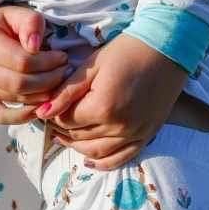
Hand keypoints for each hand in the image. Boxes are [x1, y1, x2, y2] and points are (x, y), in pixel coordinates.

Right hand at [0, 6, 69, 124]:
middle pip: (19, 83)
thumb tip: (35, 47)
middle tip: (63, 73)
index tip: (62, 58)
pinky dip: (23, 116)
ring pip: (14, 99)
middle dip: (48, 80)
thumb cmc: (1, 24)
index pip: (22, 61)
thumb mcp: (16, 14)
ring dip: (41, 96)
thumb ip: (30, 23)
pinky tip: (40, 107)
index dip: (48, 63)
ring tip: (55, 84)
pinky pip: (0, 117)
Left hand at [37, 32, 187, 169]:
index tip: (49, 107)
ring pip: (97, 151)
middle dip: (63, 129)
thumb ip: (66, 92)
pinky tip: (90, 160)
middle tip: (54, 120)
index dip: (53, 115)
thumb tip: (41, 112)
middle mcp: (119, 126)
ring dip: (77, 147)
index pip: (66, 121)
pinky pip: (122, 158)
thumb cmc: (127, 50)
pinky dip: (103, 162)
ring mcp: (135, 133)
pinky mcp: (147, 135)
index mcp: (102, 107)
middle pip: (80, 136)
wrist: (167, 48)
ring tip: (65, 137)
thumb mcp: (92, 66)